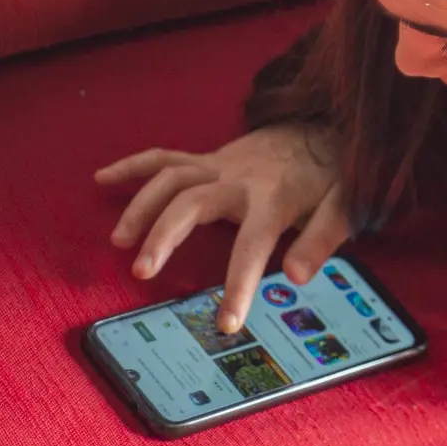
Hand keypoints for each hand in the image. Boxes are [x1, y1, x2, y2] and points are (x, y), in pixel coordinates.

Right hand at [94, 124, 347, 334]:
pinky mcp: (209, 158)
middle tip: (141, 272)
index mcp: (274, 198)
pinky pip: (166, 158)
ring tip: (119, 242)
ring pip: (171, 179)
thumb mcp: (344, 205)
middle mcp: (239, 179)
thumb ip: (322, 240)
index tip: (226, 321)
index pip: (252, 245)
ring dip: (141, 207)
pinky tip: (102, 180)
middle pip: (192, 203)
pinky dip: (134, 167)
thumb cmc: (334, 172)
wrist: (327, 123)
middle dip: (164, 236)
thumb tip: (297, 276)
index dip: (239, 283)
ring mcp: (220, 165)